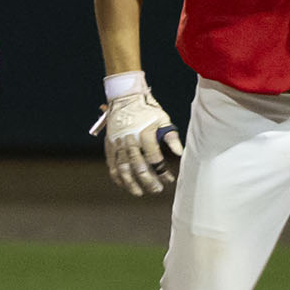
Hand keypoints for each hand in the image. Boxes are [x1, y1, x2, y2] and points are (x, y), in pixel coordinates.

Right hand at [89, 76, 182, 195]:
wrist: (125, 97)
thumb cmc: (147, 109)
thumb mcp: (163, 119)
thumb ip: (171, 137)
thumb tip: (180, 153)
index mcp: (145, 134)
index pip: (154, 159)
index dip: (163, 172)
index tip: (169, 179)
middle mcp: (130, 140)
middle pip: (138, 167)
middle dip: (148, 181)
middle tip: (156, 190)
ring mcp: (118, 143)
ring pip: (122, 169)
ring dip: (130, 183)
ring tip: (139, 192)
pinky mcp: (109, 145)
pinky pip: (112, 164)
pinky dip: (117, 176)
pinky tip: (124, 184)